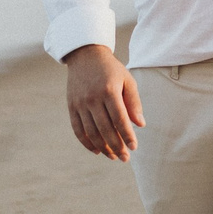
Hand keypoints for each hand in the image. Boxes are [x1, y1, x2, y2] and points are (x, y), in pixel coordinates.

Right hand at [63, 45, 142, 161]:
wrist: (85, 56)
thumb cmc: (111, 70)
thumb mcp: (127, 80)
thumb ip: (134, 102)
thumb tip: (140, 125)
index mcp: (109, 90)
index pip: (119, 119)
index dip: (127, 135)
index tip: (134, 147)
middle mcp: (92, 98)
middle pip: (105, 129)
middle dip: (116, 146)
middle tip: (125, 158)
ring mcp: (80, 103)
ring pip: (91, 132)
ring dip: (103, 147)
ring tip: (113, 156)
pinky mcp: (71, 106)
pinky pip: (78, 129)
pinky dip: (87, 143)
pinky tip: (97, 150)